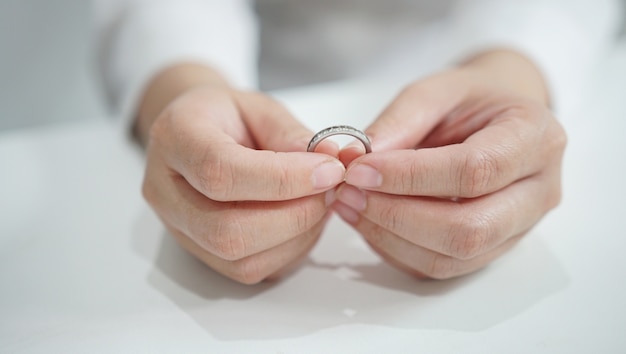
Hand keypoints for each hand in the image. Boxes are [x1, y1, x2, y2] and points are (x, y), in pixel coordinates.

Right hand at [139, 65, 343, 283]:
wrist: (194, 134)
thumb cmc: (225, 116)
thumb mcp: (258, 107)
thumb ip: (290, 133)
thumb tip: (327, 162)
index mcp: (175, 139)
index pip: (220, 171)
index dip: (282, 178)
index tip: (328, 170)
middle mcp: (166, 192)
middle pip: (227, 230)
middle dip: (295, 215)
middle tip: (329, 191)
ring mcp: (179, 229)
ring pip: (239, 258)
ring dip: (297, 237)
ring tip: (320, 204)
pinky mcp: (201, 253)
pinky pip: (249, 270)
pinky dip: (289, 251)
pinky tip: (304, 222)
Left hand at [333, 50, 566, 278]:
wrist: (497, 119)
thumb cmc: (470, 101)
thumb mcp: (436, 90)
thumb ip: (399, 122)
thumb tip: (356, 159)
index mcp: (535, 138)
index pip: (474, 170)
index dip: (410, 176)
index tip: (359, 169)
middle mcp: (538, 191)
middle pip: (469, 229)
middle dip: (397, 214)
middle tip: (348, 191)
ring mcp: (519, 229)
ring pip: (452, 257)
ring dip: (390, 236)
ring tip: (349, 204)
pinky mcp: (491, 249)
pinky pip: (439, 267)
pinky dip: (394, 249)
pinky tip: (368, 221)